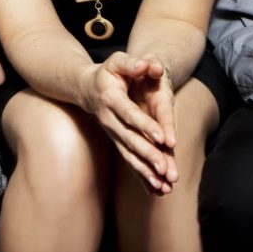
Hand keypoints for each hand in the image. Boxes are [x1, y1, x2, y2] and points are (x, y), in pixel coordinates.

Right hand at [80, 52, 176, 194]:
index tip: (162, 138)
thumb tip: (149, 65)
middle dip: (149, 155)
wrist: (87, 89)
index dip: (145, 125)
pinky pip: (129, 160)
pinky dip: (142, 175)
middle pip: (130, 140)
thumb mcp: (117, 62)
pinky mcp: (117, 142)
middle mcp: (109, 120)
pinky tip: (155, 189)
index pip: (130, 114)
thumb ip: (133, 63)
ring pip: (129, 155)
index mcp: (111, 99)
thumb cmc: (108, 72)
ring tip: (163, 186)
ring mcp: (112, 133)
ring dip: (146, 171)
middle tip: (165, 169)